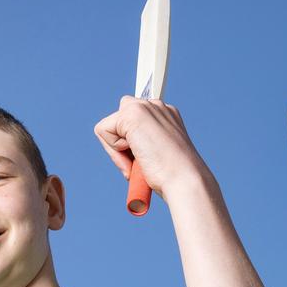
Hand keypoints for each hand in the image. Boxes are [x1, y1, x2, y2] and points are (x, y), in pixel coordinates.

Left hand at [93, 96, 209, 197]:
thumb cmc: (174, 176)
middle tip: (142, 162)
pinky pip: (103, 131)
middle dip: (121, 145)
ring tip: (141, 162)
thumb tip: (125, 146)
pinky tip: (137, 157)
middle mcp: (157, 106)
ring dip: (118, 151)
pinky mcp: (132, 113)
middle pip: (118, 121)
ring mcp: (145, 107)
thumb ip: (145, 143)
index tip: (149, 159)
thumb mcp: (159, 154)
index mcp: (166, 115)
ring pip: (109, 126)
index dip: (132, 144)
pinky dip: (114, 152)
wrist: (184, 180)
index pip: (133, 122)